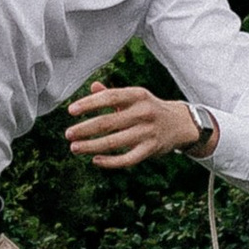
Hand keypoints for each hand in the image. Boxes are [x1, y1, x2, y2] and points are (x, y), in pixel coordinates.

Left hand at [67, 83, 207, 170]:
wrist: (180, 124)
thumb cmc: (149, 109)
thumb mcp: (135, 97)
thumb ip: (112, 94)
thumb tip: (93, 86)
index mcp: (138, 95)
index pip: (109, 97)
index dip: (88, 104)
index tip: (71, 110)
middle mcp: (143, 113)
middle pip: (108, 122)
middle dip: (84, 129)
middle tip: (68, 134)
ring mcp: (148, 132)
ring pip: (114, 142)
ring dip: (91, 146)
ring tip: (75, 148)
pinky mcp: (151, 149)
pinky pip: (127, 159)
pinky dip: (110, 162)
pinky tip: (96, 160)